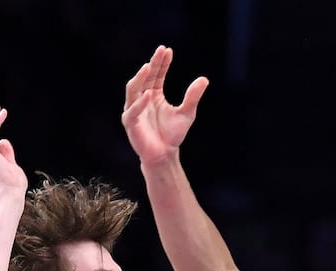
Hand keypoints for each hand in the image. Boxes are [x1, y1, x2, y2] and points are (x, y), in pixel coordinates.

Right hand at [122, 44, 207, 165]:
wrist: (164, 155)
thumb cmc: (173, 134)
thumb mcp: (187, 113)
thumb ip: (193, 97)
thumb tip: (204, 79)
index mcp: (153, 94)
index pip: (156, 74)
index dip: (161, 62)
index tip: (167, 50)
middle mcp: (141, 98)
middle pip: (145, 77)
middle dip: (152, 64)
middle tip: (160, 51)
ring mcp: (134, 109)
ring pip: (133, 90)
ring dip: (140, 78)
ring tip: (148, 67)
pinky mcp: (130, 123)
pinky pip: (133, 111)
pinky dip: (140, 103)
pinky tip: (148, 94)